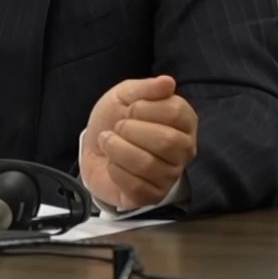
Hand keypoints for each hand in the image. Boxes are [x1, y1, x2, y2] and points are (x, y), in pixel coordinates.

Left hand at [80, 75, 197, 210]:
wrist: (93, 149)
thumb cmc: (115, 120)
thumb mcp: (124, 95)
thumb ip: (145, 88)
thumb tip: (167, 82)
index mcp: (183, 121)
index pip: (176, 112)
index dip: (144, 108)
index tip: (130, 109)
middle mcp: (184, 149)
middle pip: (167, 141)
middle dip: (130, 130)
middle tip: (118, 128)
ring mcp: (170, 175)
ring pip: (148, 164)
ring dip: (117, 149)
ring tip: (109, 143)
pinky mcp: (153, 196)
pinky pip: (136, 185)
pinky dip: (115, 171)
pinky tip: (113, 165)